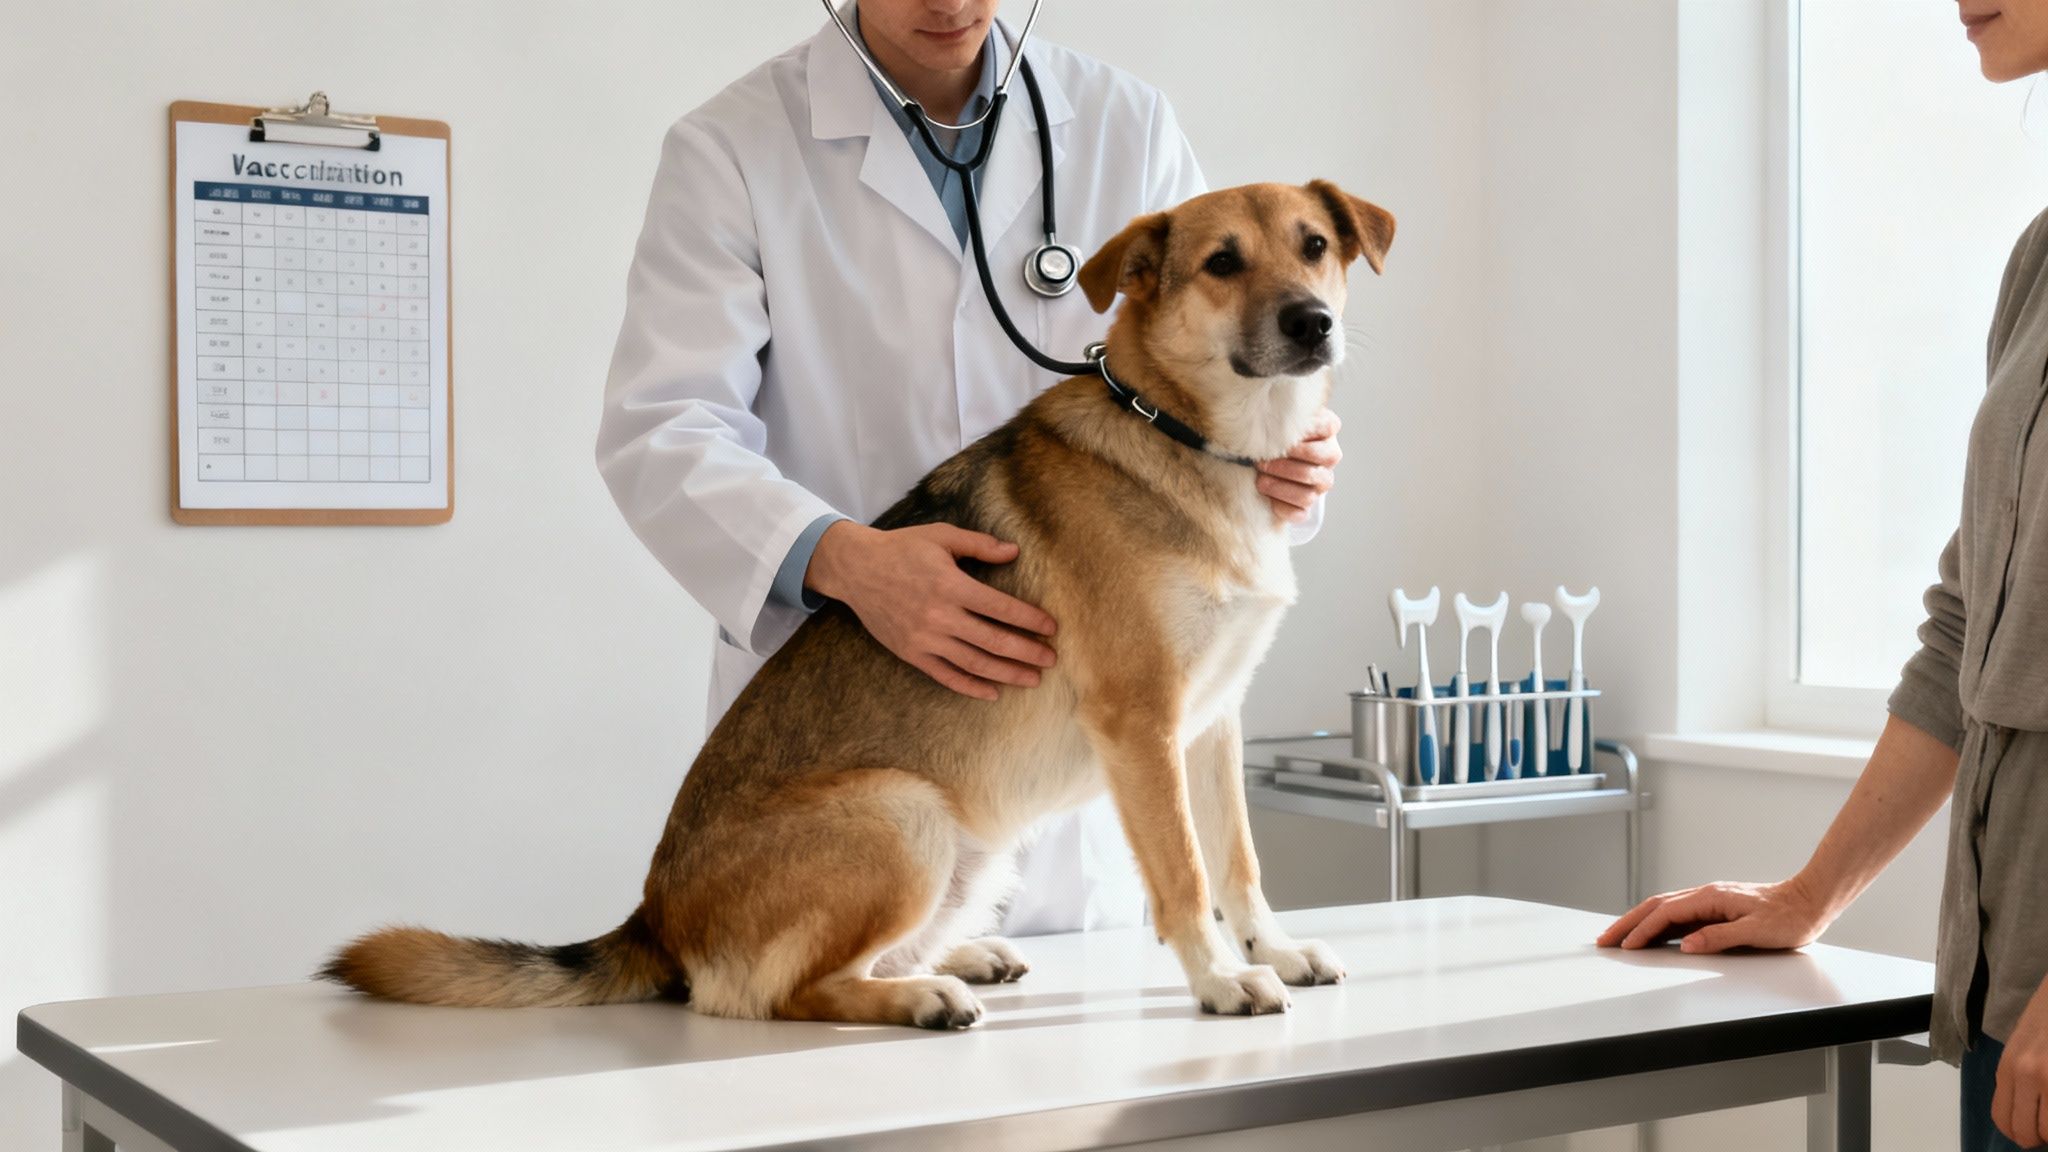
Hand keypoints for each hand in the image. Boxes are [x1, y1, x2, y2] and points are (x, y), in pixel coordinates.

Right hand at [806, 521, 1056, 700]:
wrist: (856, 568)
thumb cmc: (902, 548)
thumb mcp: (941, 536)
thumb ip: (979, 545)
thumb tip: (1014, 551)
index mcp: (951, 585)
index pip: (1001, 608)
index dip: (1030, 620)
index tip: (1051, 628)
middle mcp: (940, 615)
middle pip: (993, 641)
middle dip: (1027, 652)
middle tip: (1051, 659)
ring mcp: (925, 638)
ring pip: (974, 663)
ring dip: (1007, 673)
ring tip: (1032, 679)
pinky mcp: (911, 652)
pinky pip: (946, 675)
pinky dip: (971, 687)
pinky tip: (993, 692)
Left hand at [1258, 408, 1340, 523]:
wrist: (1270, 459)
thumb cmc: (1274, 435)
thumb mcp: (1279, 420)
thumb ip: (1278, 413)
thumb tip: (1259, 411)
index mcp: (1327, 430)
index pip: (1328, 426)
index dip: (1305, 431)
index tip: (1279, 434)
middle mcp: (1330, 456)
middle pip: (1322, 459)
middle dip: (1289, 461)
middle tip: (1262, 461)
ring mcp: (1321, 483)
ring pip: (1311, 490)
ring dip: (1281, 486)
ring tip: (1260, 480)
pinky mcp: (1308, 505)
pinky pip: (1300, 512)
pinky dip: (1282, 507)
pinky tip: (1266, 498)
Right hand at [1596, 877, 1833, 953]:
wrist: (1810, 901)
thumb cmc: (1790, 918)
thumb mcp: (1757, 932)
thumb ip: (1720, 937)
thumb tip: (1688, 944)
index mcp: (1711, 898)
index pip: (1666, 913)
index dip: (1643, 930)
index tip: (1626, 946)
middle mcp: (1706, 896)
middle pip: (1655, 907)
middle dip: (1627, 923)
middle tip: (1605, 938)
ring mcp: (1709, 901)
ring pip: (1664, 909)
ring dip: (1638, 922)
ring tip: (1619, 936)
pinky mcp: (1715, 909)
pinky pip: (1678, 915)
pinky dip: (1657, 924)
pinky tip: (1651, 934)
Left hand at [1993, 978, 2047, 1146]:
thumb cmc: (2047, 1014)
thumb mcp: (2020, 1046)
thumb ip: (2017, 1078)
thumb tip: (2023, 1112)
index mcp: (2009, 1067)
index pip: (2003, 1118)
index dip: (2018, 1132)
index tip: (2030, 1134)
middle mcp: (2029, 1075)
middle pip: (2028, 1132)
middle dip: (2039, 1138)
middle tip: (2047, 1130)